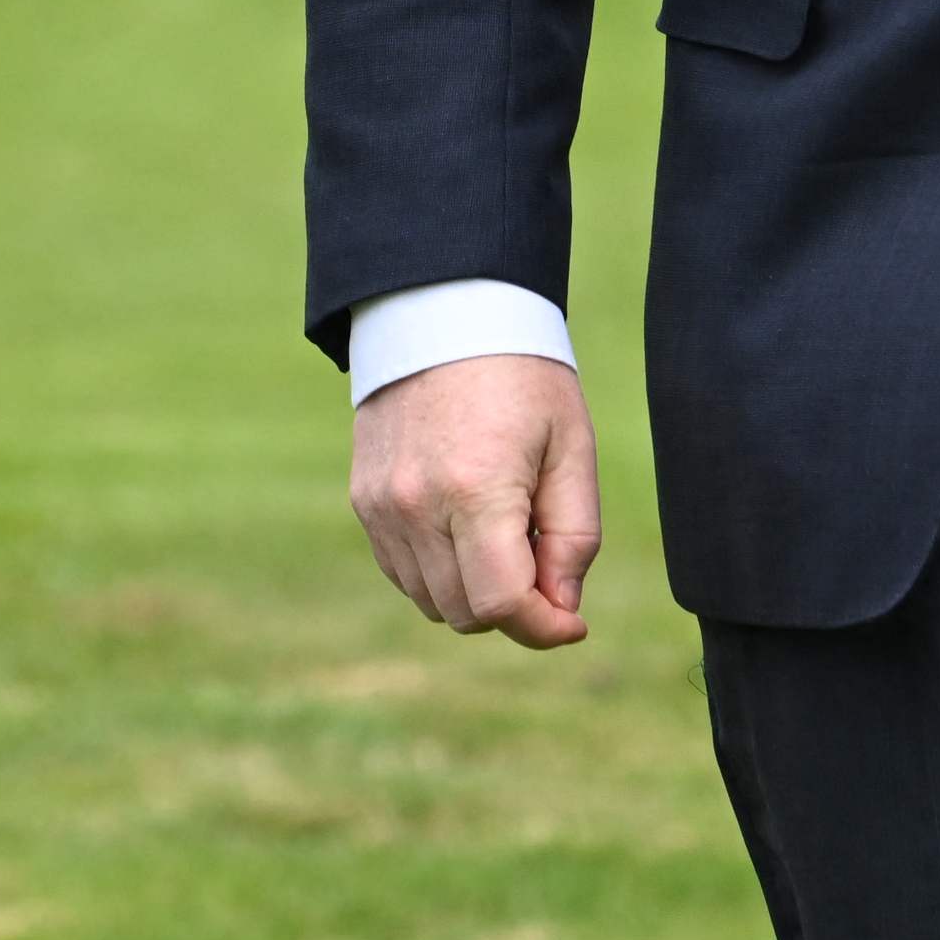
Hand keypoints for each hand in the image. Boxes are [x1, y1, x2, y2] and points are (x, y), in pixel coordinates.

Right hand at [350, 351, 600, 647]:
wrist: (441, 310)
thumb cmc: (521, 375)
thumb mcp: (572, 447)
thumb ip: (576, 537)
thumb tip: (561, 610)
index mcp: (475, 490)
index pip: (501, 604)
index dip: (544, 629)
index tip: (572, 622)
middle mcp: (415, 506)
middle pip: (466, 613)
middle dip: (514, 608)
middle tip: (543, 558)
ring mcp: (380, 506)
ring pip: (431, 601)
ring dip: (475, 592)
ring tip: (504, 532)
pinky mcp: (363, 500)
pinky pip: (403, 572)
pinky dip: (439, 572)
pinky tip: (466, 527)